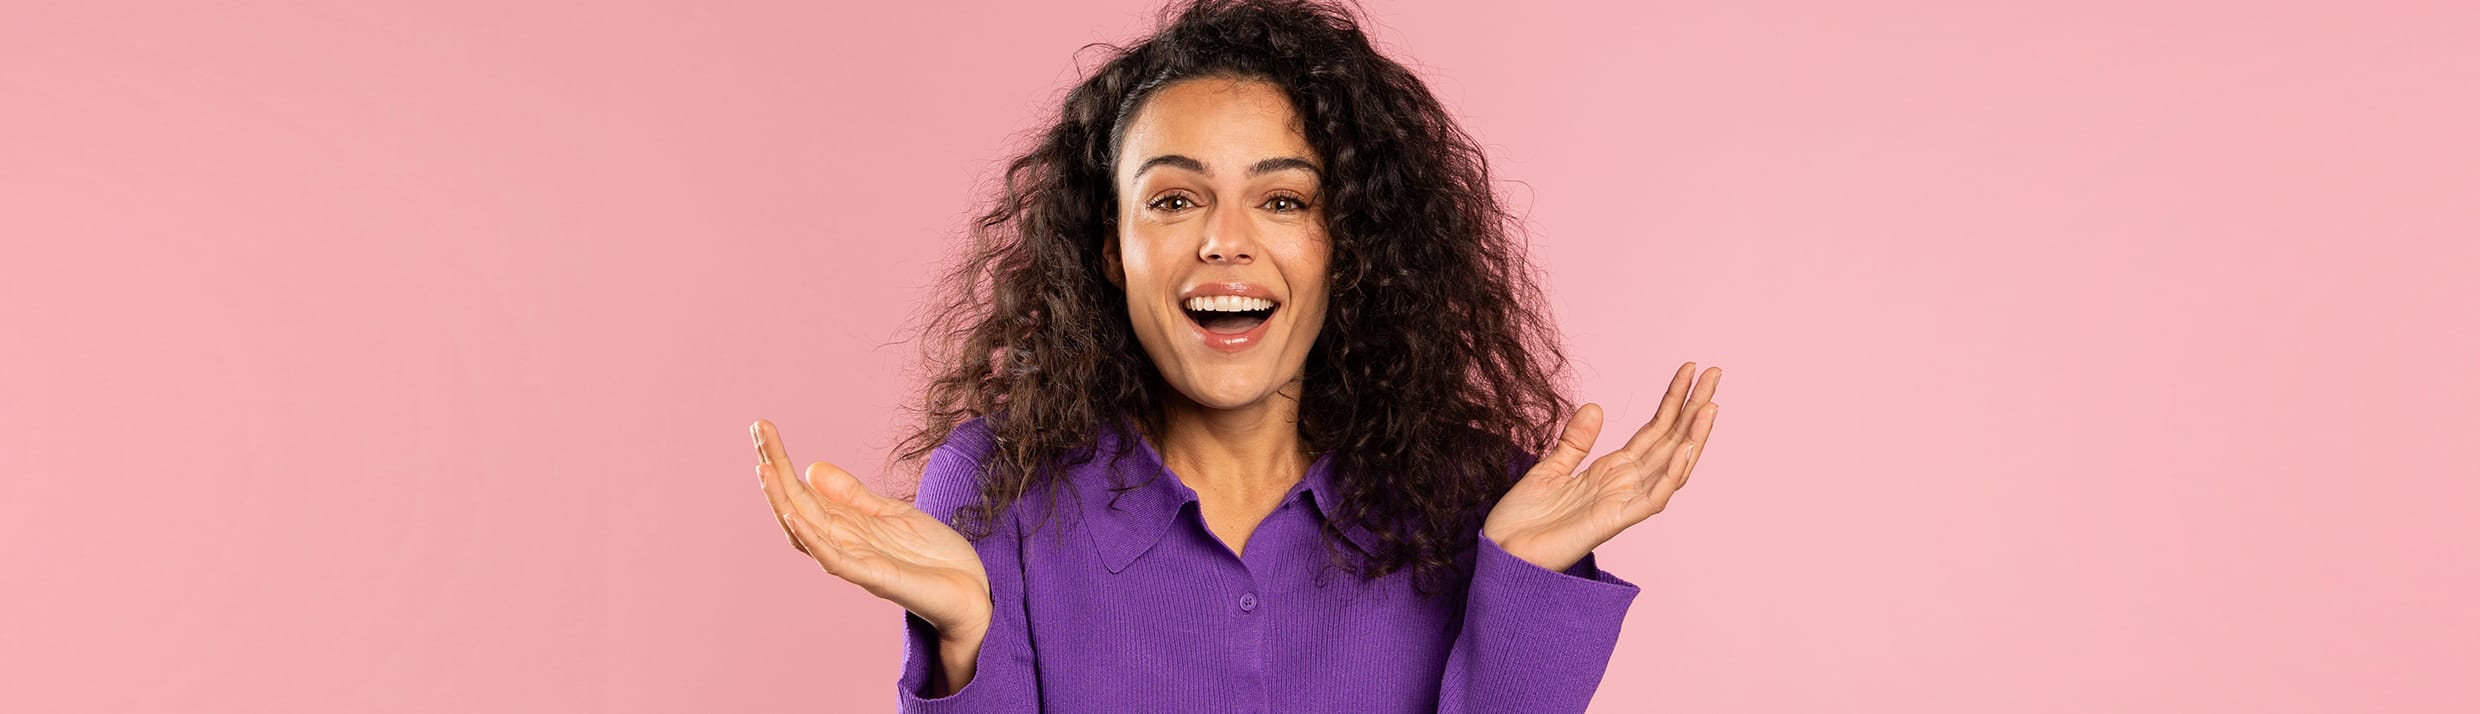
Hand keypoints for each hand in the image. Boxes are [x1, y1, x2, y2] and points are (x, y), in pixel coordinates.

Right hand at [750, 419, 991, 644]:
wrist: (973, 590)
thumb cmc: (933, 557)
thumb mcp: (893, 512)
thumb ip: (853, 495)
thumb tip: (812, 468)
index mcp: (847, 527)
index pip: (802, 492)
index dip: (781, 461)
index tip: (763, 427)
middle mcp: (843, 544)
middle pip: (796, 505)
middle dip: (775, 469)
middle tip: (758, 429)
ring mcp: (856, 561)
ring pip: (806, 532)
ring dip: (782, 501)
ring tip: (764, 469)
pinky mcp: (876, 578)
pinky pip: (834, 560)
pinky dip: (812, 540)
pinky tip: (794, 517)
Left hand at [1482, 362, 1721, 571]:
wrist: (1503, 552)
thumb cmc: (1524, 519)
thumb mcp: (1548, 468)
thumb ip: (1575, 442)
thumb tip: (1595, 406)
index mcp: (1611, 472)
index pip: (1653, 431)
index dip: (1672, 401)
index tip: (1689, 370)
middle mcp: (1624, 486)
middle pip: (1670, 442)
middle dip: (1693, 408)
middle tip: (1715, 373)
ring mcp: (1622, 504)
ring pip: (1671, 468)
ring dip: (1693, 437)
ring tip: (1711, 406)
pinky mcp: (1614, 522)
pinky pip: (1653, 498)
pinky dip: (1672, 474)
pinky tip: (1686, 448)